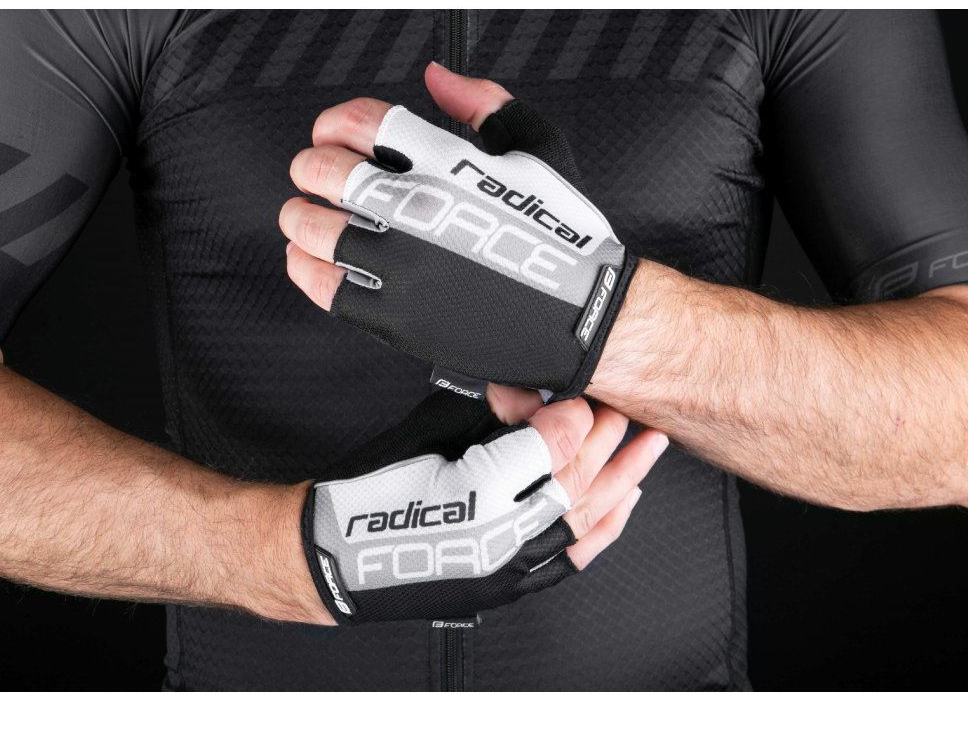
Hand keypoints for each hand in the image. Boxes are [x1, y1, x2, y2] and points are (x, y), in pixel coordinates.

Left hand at [280, 62, 634, 398]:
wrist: (581, 314)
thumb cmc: (563, 237)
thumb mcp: (539, 148)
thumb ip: (484, 102)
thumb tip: (435, 78)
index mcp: (448, 164)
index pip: (362, 123)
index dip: (334, 122)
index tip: (330, 134)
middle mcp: (420, 210)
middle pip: (326, 171)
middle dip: (309, 167)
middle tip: (309, 174)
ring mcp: (403, 266)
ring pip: (316, 230)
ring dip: (299, 216)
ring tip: (302, 216)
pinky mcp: (397, 317)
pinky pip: (327, 287)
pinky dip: (305, 268)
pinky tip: (305, 259)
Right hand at [299, 389, 667, 624]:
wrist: (330, 556)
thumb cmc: (367, 491)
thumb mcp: (428, 435)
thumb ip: (492, 420)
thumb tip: (543, 406)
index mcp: (475, 490)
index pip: (549, 447)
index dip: (574, 416)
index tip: (583, 393)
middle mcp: (497, 534)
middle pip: (574, 479)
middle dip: (606, 441)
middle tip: (625, 411)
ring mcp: (506, 564)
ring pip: (582, 518)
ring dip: (621, 480)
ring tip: (647, 449)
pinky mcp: (505, 584)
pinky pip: (570, 558)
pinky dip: (603, 530)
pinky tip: (624, 505)